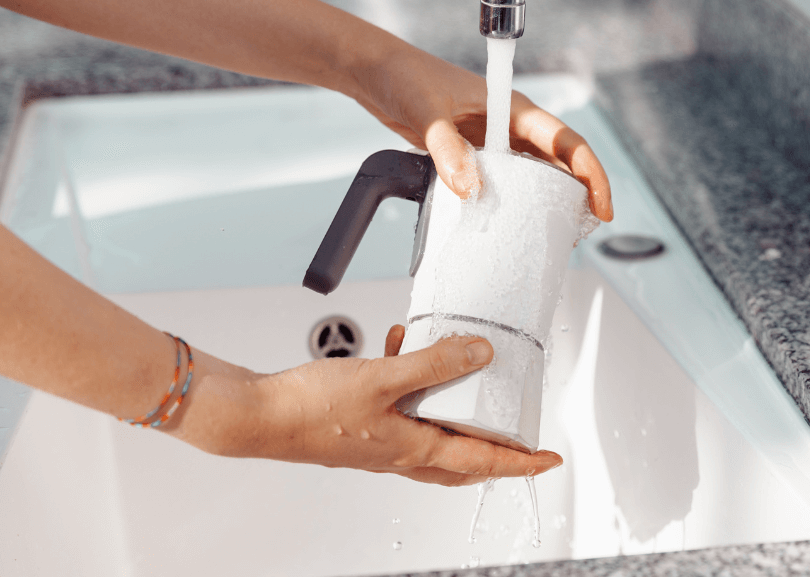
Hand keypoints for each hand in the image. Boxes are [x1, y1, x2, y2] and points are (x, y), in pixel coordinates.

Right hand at [242, 326, 562, 485]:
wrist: (261, 415)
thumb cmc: (312, 409)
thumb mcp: (384, 378)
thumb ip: (434, 364)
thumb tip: (478, 354)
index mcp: (414, 449)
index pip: (484, 461)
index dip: (521, 462)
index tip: (548, 459)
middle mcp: (400, 451)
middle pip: (462, 459)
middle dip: (493, 447)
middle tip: (515, 433)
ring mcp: (379, 440)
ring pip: (432, 431)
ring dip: (450, 406)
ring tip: (460, 372)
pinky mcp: (360, 423)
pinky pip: (400, 407)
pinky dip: (410, 382)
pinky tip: (401, 348)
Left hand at [351, 41, 613, 221]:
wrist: (379, 75)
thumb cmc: (407, 78)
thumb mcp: (428, 113)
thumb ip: (448, 149)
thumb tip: (472, 190)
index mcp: (513, 108)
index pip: (567, 142)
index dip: (591, 174)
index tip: (602, 205)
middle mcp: (511, 125)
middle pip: (560, 163)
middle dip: (580, 195)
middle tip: (583, 232)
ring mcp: (494, 142)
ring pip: (535, 175)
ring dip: (549, 202)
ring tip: (557, 236)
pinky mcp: (475, 155)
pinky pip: (504, 182)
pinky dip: (513, 203)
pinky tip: (512, 225)